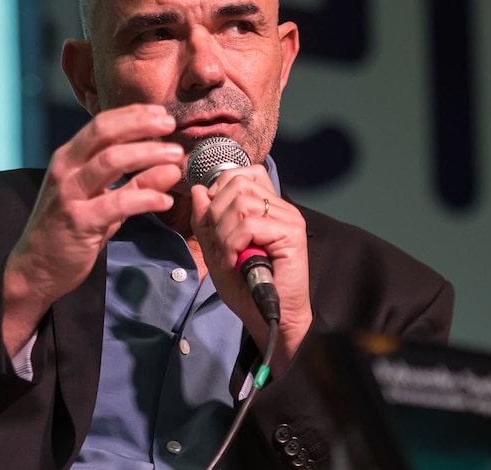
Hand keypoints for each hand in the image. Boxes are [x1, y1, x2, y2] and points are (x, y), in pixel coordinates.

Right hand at [2, 104, 184, 353]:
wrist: (35, 268)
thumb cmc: (69, 230)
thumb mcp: (103, 201)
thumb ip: (134, 182)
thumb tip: (170, 165)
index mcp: (68, 158)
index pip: (102, 124)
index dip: (134, 115)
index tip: (162, 114)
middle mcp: (65, 169)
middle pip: (105, 132)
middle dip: (141, 125)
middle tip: (171, 125)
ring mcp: (69, 194)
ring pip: (111, 160)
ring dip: (148, 155)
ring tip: (175, 158)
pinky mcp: (79, 221)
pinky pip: (117, 202)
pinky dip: (145, 197)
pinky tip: (165, 201)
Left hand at [190, 165, 312, 367]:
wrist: (269, 316)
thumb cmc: (246, 286)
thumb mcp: (215, 250)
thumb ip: (206, 221)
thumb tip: (199, 190)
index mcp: (265, 206)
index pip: (241, 174)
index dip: (218, 192)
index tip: (214, 221)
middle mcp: (279, 207)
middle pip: (237, 183)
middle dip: (216, 214)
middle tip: (220, 244)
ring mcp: (288, 218)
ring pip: (241, 203)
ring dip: (224, 233)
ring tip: (229, 256)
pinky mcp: (291, 233)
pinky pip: (250, 224)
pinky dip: (233, 244)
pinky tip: (235, 261)